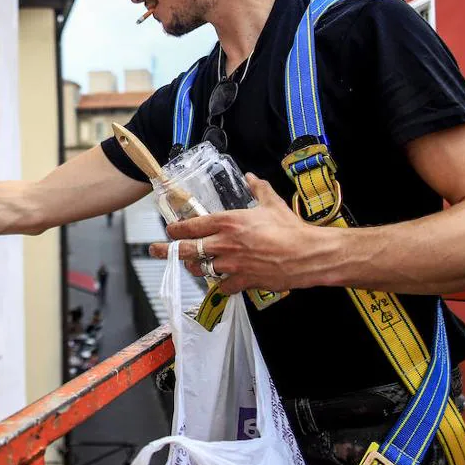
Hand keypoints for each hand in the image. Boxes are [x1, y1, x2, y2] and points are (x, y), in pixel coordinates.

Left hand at [148, 173, 329, 293]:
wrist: (308, 255)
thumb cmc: (291, 229)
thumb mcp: (272, 203)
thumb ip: (258, 189)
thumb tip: (251, 177)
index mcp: (228, 222)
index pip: (191, 226)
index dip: (176, 228)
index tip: (170, 230)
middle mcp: (224, 244)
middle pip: (186, 249)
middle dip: (167, 251)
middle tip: (155, 251)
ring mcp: (231, 265)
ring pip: (201, 268)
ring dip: (193, 267)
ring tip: (190, 265)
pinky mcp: (242, 281)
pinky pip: (222, 287)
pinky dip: (220, 285)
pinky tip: (220, 283)